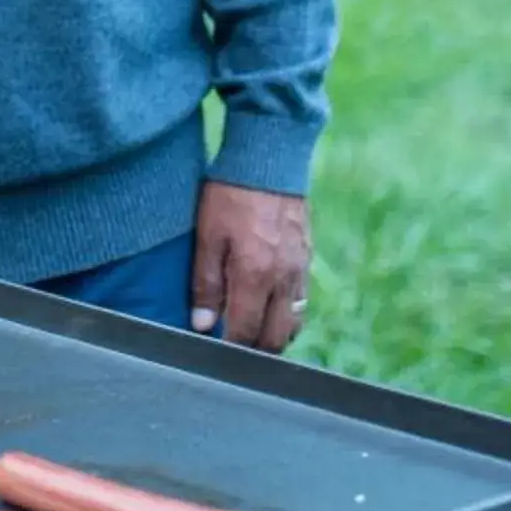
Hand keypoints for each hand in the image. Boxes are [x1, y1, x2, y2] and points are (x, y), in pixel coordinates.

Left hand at [190, 183, 312, 352]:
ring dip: (275, 335)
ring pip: (294, 322)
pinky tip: (270, 307)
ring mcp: (300, 269)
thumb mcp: (207, 235)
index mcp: (255, 276)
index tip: (215, 353)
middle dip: (255, 350)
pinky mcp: (308, 257)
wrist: (270, 158)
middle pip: (276, 337)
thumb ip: (205, 284)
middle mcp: (283, 279)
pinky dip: (287, 313)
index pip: (245, 332)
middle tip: (234, 350)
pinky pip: (302, 300)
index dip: (229, 348)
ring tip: (252, 334)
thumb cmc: (230, 194)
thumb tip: (203, 325)